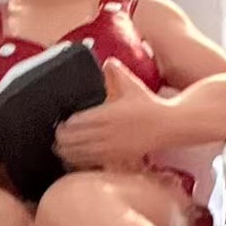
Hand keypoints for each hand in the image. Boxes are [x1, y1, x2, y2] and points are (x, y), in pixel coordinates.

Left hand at [55, 59, 169, 170]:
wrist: (168, 125)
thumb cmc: (149, 105)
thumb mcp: (132, 85)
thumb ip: (116, 72)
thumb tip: (106, 61)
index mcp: (106, 114)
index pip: (74, 122)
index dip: (63, 124)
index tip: (59, 122)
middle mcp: (106, 133)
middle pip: (72, 139)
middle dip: (61, 138)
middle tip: (56, 135)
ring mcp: (111, 148)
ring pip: (79, 154)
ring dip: (66, 151)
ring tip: (60, 147)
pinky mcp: (117, 158)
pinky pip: (91, 163)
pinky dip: (80, 161)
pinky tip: (75, 158)